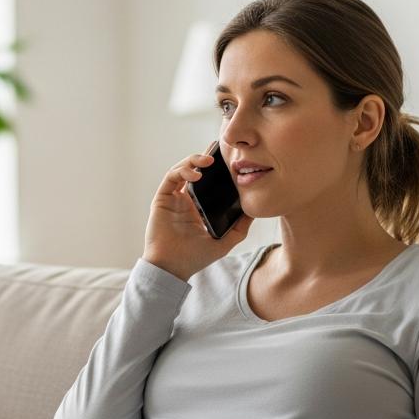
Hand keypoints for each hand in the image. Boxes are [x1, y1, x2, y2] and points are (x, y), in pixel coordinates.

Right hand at [142, 146, 252, 282]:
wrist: (173, 267)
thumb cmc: (194, 257)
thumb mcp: (225, 241)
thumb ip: (240, 227)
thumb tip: (255, 211)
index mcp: (197, 208)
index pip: (207, 181)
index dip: (216, 168)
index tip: (229, 159)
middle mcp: (184, 200)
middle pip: (194, 170)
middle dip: (204, 157)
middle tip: (218, 150)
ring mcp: (172, 198)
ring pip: (181, 170)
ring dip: (193, 160)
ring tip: (207, 160)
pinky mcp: (162, 199)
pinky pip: (171, 178)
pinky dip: (183, 171)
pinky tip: (196, 175)